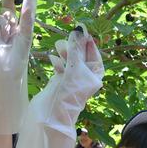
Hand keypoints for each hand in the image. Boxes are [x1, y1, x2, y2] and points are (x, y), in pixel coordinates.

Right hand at [15, 24, 103, 147]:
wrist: (51, 117)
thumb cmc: (67, 94)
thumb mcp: (74, 69)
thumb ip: (75, 50)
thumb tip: (78, 31)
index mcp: (94, 76)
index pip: (94, 55)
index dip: (89, 43)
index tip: (83, 31)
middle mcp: (84, 78)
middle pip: (81, 56)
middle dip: (75, 46)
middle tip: (69, 35)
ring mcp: (71, 80)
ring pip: (70, 60)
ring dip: (65, 52)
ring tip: (58, 46)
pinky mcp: (60, 82)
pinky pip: (61, 67)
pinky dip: (58, 62)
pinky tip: (53, 58)